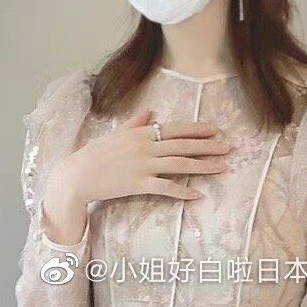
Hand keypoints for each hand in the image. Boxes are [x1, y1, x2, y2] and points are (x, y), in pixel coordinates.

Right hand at [41, 106, 233, 241]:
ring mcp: (143, 166)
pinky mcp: (138, 184)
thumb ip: (135, 123)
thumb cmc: (94, 155)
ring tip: (223, 168)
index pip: (175, 128)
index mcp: (140, 132)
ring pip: (180, 164)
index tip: (215, 130)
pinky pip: (166, 188)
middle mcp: (145, 146)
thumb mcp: (116, 134)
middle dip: (209, 146)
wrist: (76, 176)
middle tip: (230, 148)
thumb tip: (150, 111)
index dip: (197, 129)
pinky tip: (198, 195)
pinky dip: (183, 191)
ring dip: (204, 166)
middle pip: (183, 145)